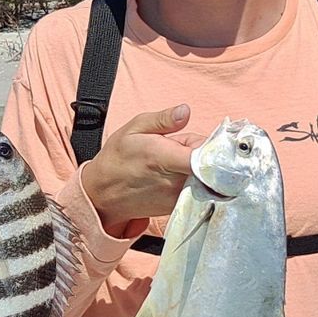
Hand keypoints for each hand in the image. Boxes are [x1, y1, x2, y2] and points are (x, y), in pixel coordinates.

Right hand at [80, 104, 205, 235]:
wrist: (103, 193)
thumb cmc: (118, 158)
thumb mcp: (134, 128)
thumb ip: (163, 119)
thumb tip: (185, 110)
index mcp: (163, 158)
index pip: (204, 156)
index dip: (214, 145)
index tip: (210, 138)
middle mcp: (174, 181)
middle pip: (210, 164)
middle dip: (203, 152)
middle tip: (183, 147)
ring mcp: (177, 197)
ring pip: (206, 177)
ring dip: (198, 167)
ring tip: (176, 162)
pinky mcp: (178, 206)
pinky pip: (199, 189)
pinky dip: (194, 179)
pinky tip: (176, 175)